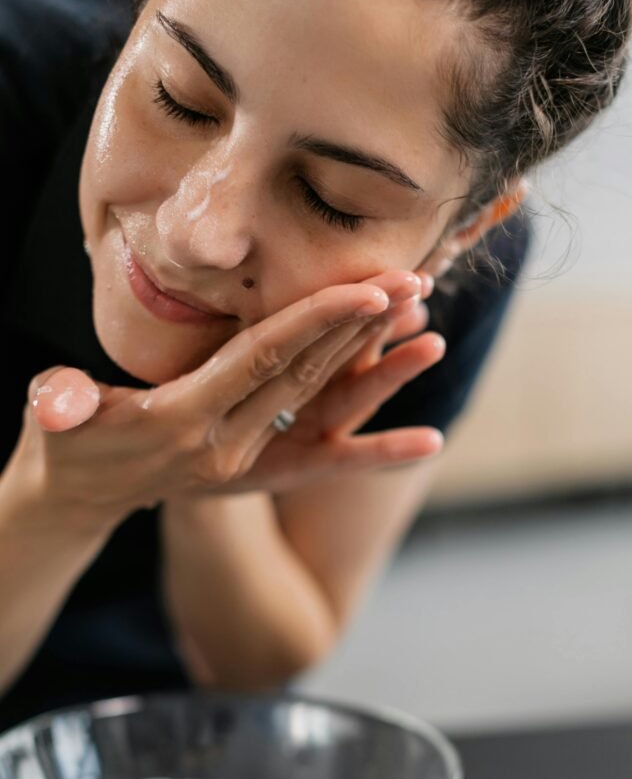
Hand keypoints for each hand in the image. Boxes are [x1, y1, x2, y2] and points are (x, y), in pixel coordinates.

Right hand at [19, 270, 441, 520]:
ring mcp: (246, 460)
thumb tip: (58, 407)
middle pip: (306, 378)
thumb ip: (60, 408)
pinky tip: (429, 442)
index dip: (313, 322)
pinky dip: (380, 450)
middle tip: (413, 281)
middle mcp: (225, 446)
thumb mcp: (54, 421)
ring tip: (427, 324)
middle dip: (360, 328)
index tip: (367, 289)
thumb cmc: (65, 443)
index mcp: (182, 420)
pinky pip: (325, 453)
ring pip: (320, 403)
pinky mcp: (257, 466)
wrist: (81, 497)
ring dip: (375, 365)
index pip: (259, 360)